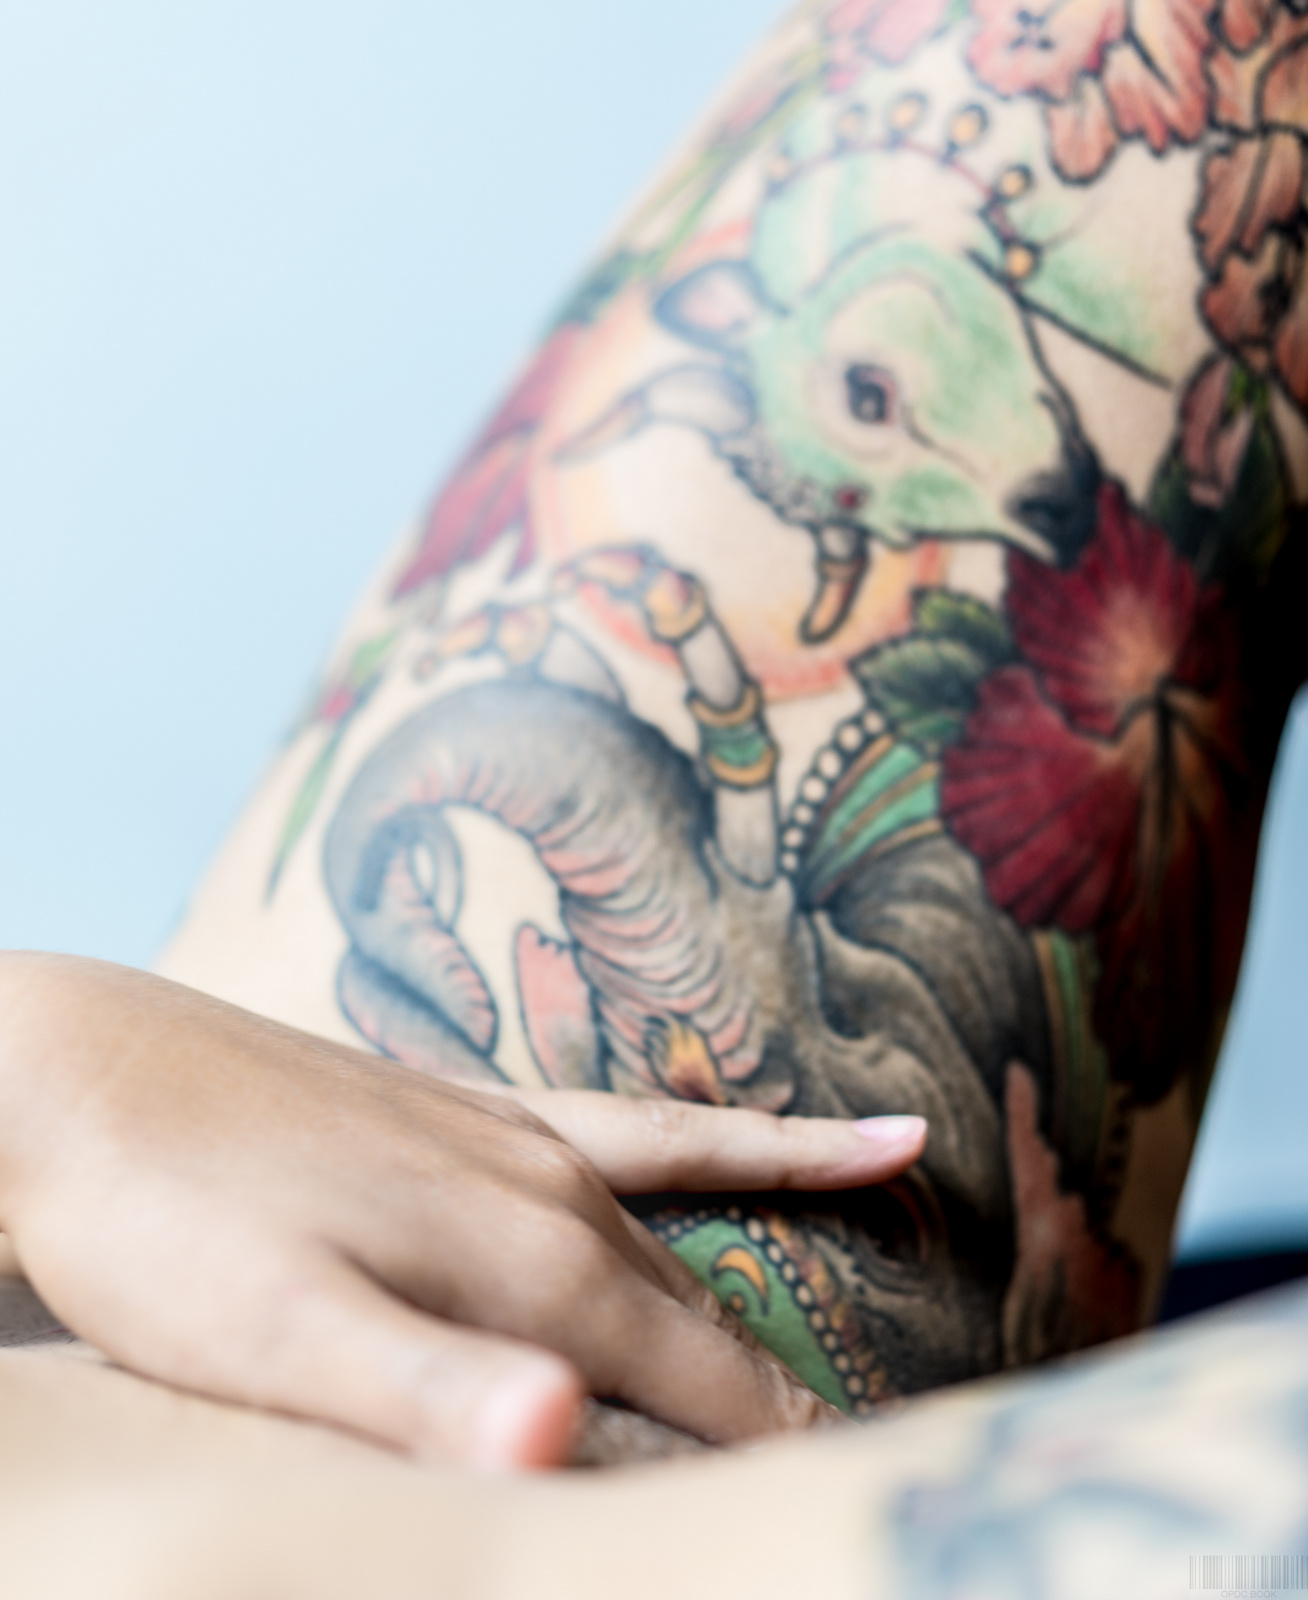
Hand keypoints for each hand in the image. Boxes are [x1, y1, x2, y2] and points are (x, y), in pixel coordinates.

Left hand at [0, 954, 924, 1469]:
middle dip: (767, 1407)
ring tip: (839, 1368)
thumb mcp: (282, 1338)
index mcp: (533, 1259)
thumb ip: (430, 1393)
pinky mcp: (485, 1111)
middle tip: (841, 1472)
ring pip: (678, 1241)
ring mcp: (525, 1137)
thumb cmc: (170, 1230)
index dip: (767, 1454)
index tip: (836, 1502)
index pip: (698, 1382)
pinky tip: (851, 1134)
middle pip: (697, 1323)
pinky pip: (649, 1130)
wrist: (82, 1077)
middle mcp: (555, 1190)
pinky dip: (755, 1143)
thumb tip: (563, 1441)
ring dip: (748, 1312)